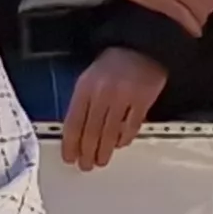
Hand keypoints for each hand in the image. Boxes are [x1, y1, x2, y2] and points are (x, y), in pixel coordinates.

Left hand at [61, 48, 169, 169]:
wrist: (140, 48)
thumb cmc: (113, 65)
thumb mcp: (89, 79)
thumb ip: (83, 103)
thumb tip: (76, 133)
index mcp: (85, 87)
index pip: (74, 122)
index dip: (70, 144)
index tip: (70, 156)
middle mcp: (102, 93)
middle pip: (91, 131)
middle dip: (87, 152)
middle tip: (86, 164)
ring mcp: (123, 97)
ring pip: (110, 133)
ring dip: (104, 151)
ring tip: (101, 160)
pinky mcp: (142, 101)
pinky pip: (131, 127)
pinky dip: (124, 139)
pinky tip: (120, 144)